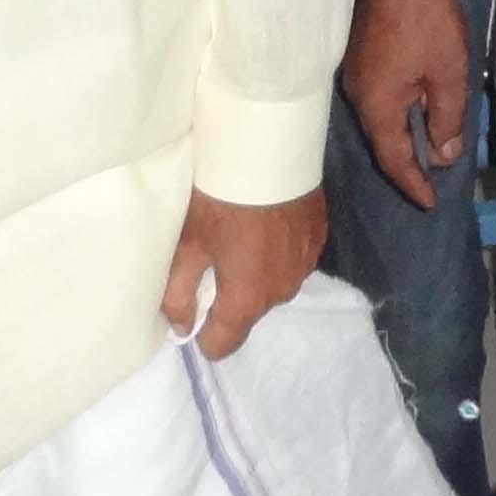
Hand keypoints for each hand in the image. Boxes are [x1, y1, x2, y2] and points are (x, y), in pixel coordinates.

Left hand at [161, 186, 325, 359]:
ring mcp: (305, 266)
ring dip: (256, 271)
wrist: (270, 151)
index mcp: (248, 299)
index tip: (192, 305)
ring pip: (272, 285)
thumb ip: (178, 294)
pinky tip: (266, 221)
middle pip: (248, 311)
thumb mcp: (188, 244)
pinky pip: (291, 260)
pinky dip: (277, 250)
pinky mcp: (318, 239)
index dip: (202, 332)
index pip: (223, 345)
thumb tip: (181, 327)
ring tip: (242, 234)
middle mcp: (282, 292)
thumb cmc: (220, 200)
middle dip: (230, 293)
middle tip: (213, 254)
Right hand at [341, 0, 475, 211]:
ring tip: (429, 147)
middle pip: (381, 140)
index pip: (393, 159)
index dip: (413, 183)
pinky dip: (398, 111)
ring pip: (380, 117)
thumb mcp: (449, 74)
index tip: (430, 202)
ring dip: (404, 133)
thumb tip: (442, 153)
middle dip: (407, 162)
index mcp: (376, 104)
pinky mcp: (361, 55)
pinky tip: (418, 107)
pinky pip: (379, 96)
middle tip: (431, 180)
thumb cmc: (427, 20)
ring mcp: (355, 73)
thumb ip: (446, 118)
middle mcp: (357, 94)